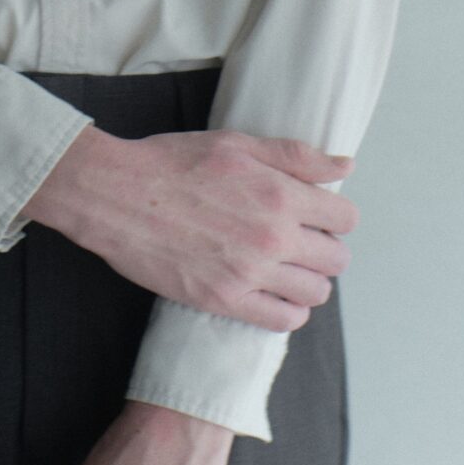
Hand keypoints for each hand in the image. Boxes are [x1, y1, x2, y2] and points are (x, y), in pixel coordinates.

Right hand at [21, 126, 356, 331]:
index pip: (345, 218)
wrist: (116, 194)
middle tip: (299, 238)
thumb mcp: (237, 143)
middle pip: (336, 259)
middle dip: (324, 247)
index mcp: (279, 195)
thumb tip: (346, 165)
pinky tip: (271, 290)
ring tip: (285, 265)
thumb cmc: (172, 162)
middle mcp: (272, 239)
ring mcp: (249, 274)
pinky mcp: (224, 300)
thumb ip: (296, 156)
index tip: (317, 212)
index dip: (335, 213)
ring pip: (315, 293)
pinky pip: (283, 320)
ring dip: (308, 279)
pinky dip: (287, 309)